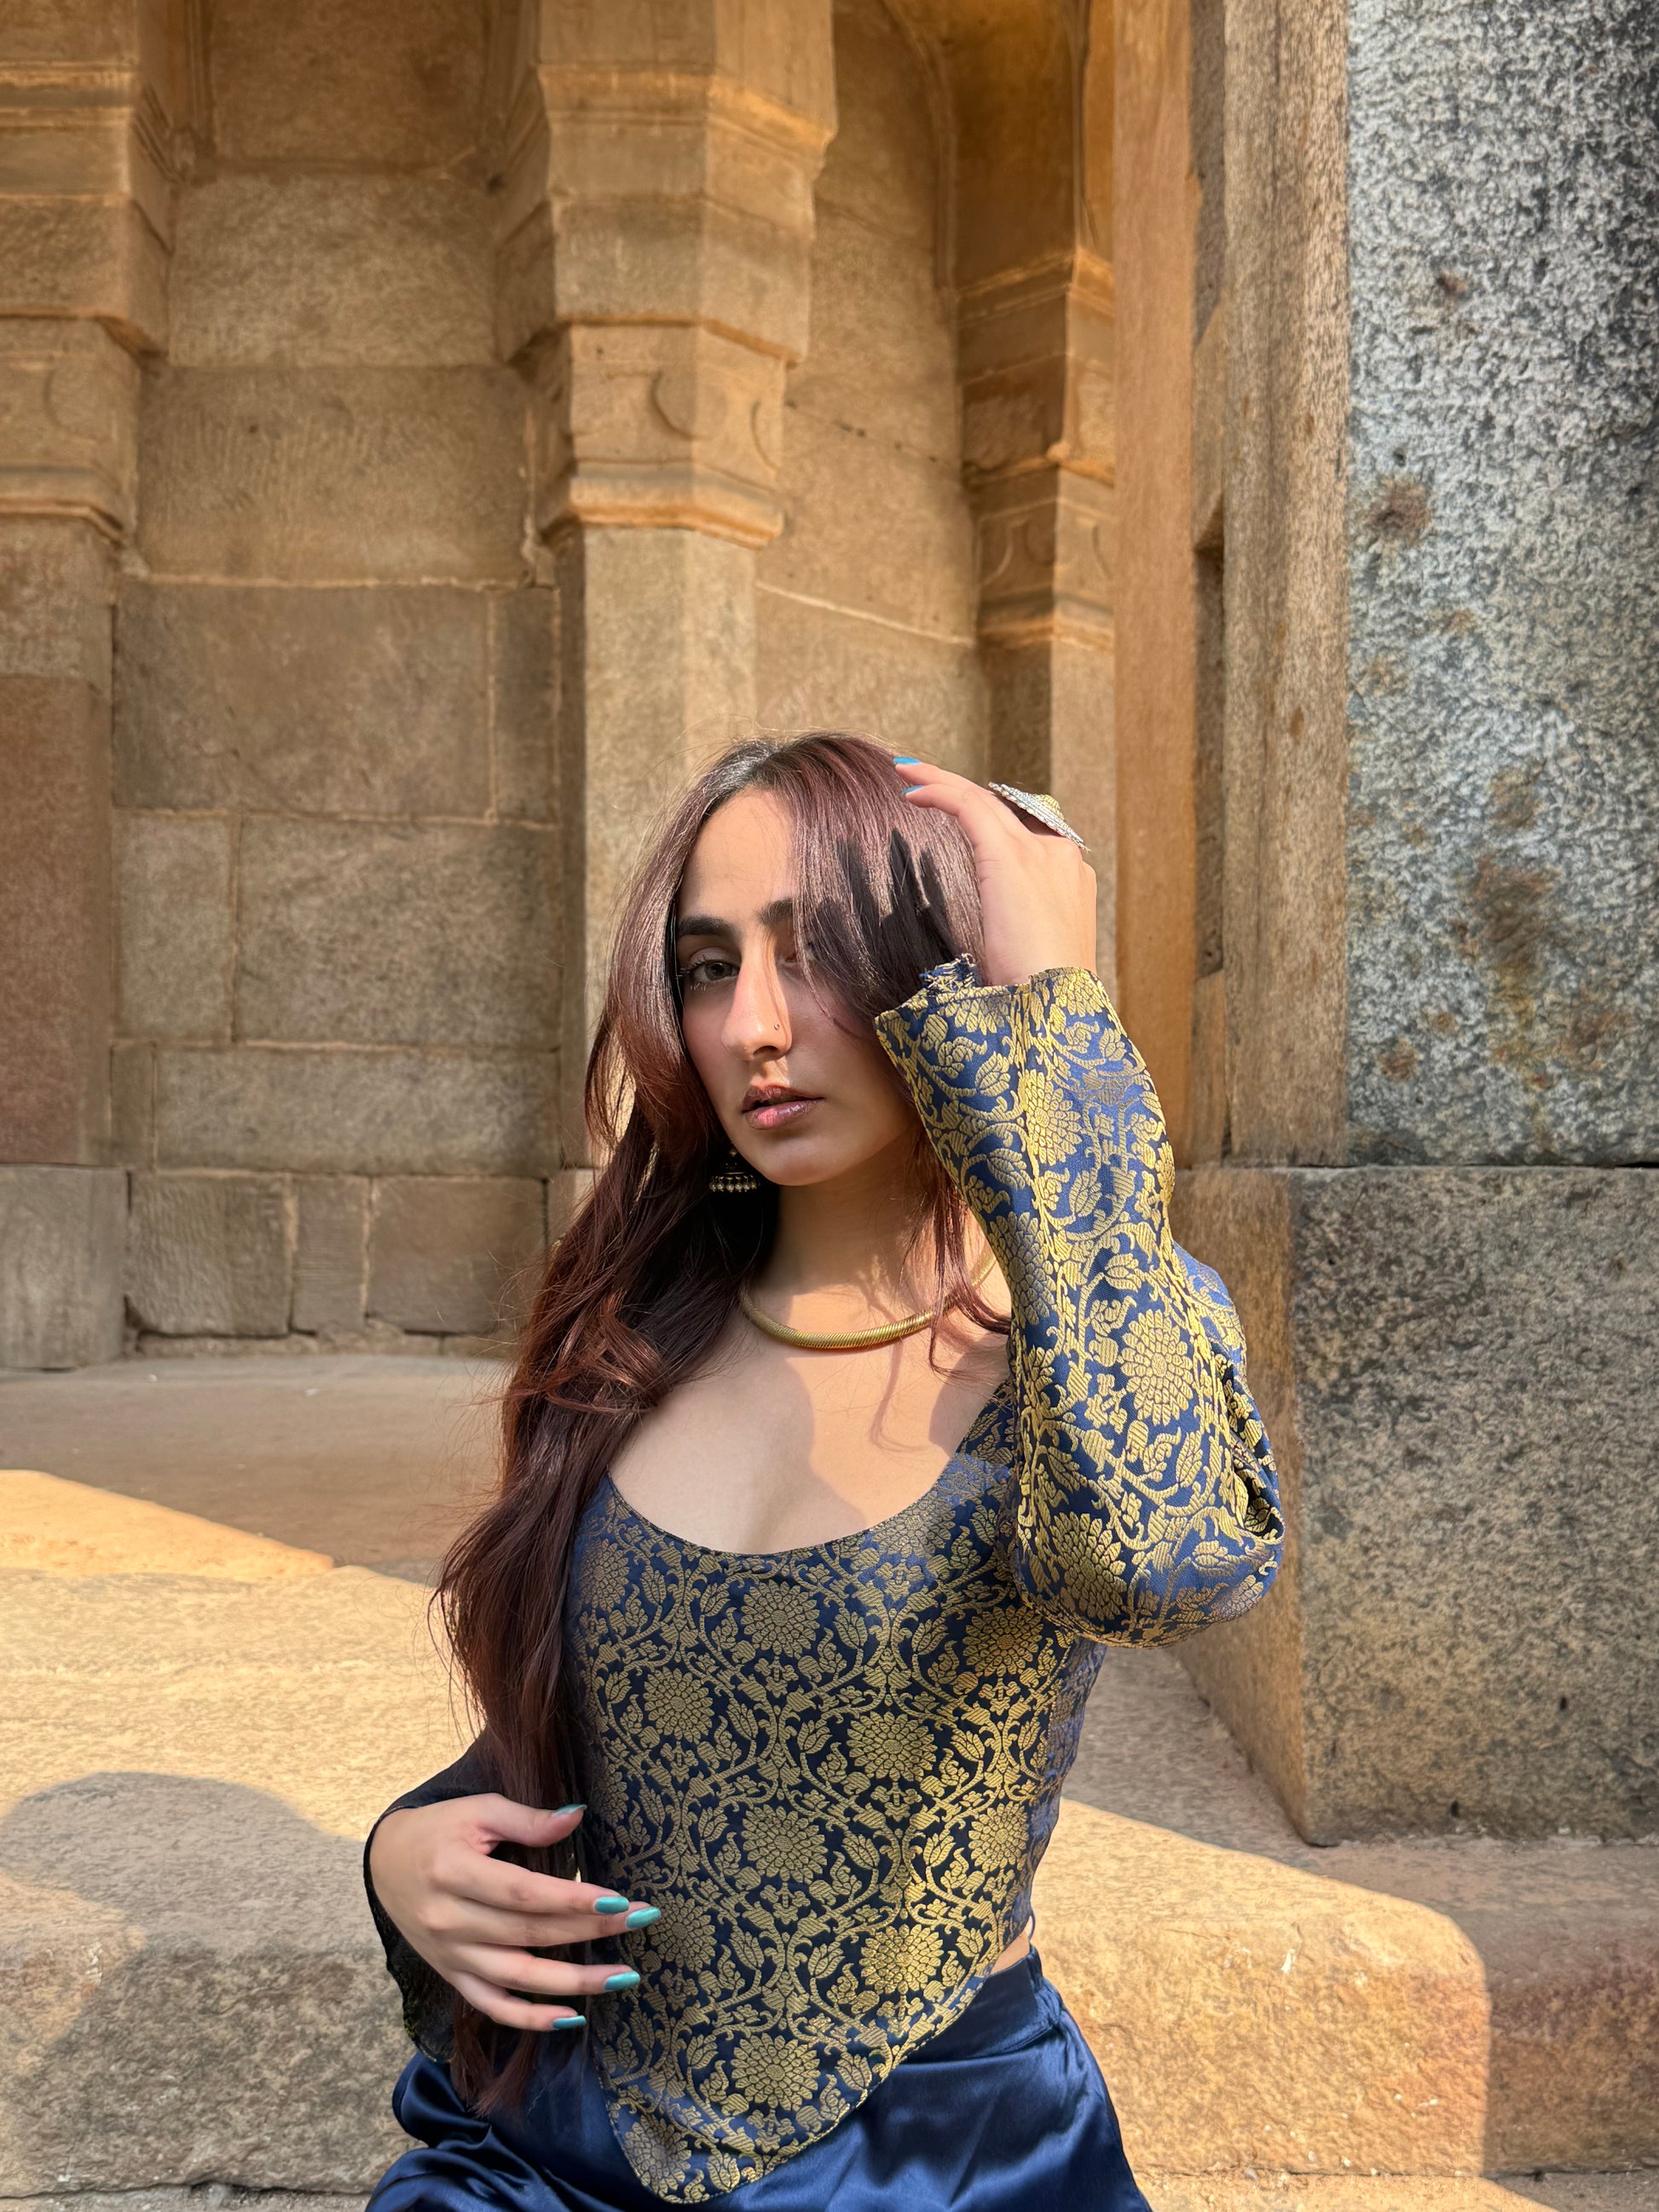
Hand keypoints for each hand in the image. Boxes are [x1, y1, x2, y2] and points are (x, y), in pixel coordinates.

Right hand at [368, 1795, 656, 2030]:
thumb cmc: (439, 1830)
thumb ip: (527, 1819)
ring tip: (622, 1977)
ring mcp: (450, 1955)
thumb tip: (577, 1816)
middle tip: (640, 1922)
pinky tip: (570, 2018)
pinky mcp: (451, 1975)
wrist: (385, 1864)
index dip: (572, 1901)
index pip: (523, 1893)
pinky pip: (492, 2006)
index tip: (619, 1900)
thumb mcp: (477, 1811)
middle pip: (530, 1934)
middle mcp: (450, 1921)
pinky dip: (530, 2019)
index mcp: (453, 1872)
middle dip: (590, 1931)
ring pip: (518, 1978)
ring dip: (574, 1983)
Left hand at [893, 758, 1095, 986]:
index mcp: (1071, 882)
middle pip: (1004, 810)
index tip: (955, 816)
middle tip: (922, 779)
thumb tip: (992, 941)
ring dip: (942, 782)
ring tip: (907, 771)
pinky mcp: (1010, 856)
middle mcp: (1061, 857)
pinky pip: (969, 807)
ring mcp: (1040, 853)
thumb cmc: (1037, 1002)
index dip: (986, 823)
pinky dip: (939, 792)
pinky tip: (912, 791)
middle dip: (961, 791)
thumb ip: (1015, 934)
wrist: (1053, 1012)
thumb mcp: (1030, 961)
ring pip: (984, 801)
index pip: (1025, 838)